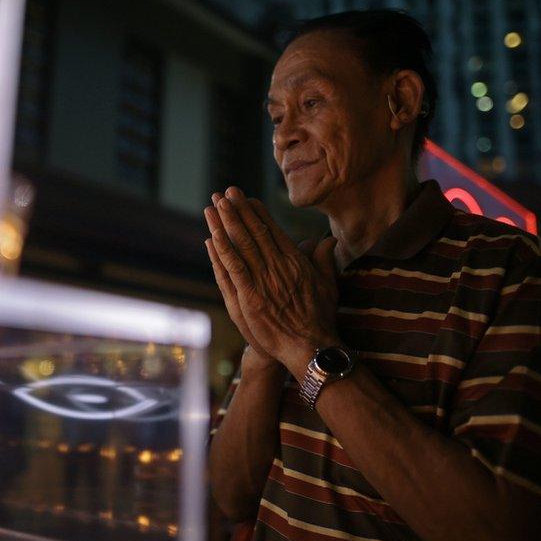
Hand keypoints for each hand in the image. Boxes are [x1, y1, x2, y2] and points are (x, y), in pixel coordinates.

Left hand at [203, 187, 339, 368]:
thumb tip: (328, 239)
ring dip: (226, 224)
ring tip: (214, 206)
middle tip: (225, 192)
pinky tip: (212, 237)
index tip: (246, 198)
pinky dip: (222, 253)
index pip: (272, 231)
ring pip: (240, 247)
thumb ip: (324, 259)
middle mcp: (277, 268)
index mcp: (295, 262)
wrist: (310, 347)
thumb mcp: (328, 284)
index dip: (257, 213)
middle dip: (238, 211)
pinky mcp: (249, 298)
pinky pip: (233, 270)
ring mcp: (262, 283)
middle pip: (253, 233)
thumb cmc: (320, 317)